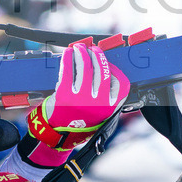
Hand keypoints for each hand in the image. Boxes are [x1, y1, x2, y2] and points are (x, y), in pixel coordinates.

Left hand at [22, 43, 129, 166]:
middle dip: (98, 55)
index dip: (116, 70)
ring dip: (82, 53)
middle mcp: (98, 103)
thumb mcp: (100, 112)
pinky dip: (68, 58)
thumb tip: (105, 67)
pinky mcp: (64, 94)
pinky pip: (68, 70)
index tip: (109, 64)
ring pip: (85, 66)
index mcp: (110, 108)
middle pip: (103, 70)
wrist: (59, 133)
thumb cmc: (80, 119)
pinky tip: (68, 53)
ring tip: (79, 48)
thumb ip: (107, 95)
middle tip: (92, 49)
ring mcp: (81, 98)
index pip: (122, 83)